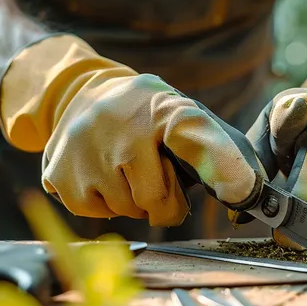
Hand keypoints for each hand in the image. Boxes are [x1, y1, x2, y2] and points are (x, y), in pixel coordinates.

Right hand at [0, 34, 265, 225]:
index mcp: (166, 109)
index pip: (200, 140)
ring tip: (122, 168)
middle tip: (154, 176)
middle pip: (157, 200)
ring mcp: (86, 148)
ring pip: (125, 210)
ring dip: (131, 201)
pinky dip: (102, 203)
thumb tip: (248, 198)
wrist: (78, 93)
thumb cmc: (146, 115)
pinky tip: (99, 173)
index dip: (225, 168)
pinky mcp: (58, 171)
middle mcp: (124, 125)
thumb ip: (217, 150)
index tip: (244, 192)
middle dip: (163, 202)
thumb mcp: (180, 115)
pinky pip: (94, 212)